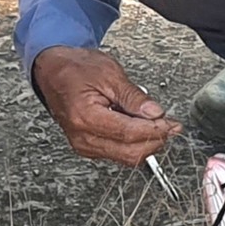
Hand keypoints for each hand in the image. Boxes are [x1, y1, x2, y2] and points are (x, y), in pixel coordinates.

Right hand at [32, 46, 178, 166]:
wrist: (52, 70)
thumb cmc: (74, 68)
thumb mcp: (109, 73)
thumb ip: (134, 96)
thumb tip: (155, 113)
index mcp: (85, 117)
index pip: (129, 133)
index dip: (155, 130)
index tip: (171, 123)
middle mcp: (82, 137)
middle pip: (130, 153)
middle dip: (154, 140)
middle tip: (170, 125)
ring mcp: (84, 145)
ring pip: (125, 157)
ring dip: (145, 143)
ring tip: (155, 123)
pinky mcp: (88, 147)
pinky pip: (117, 153)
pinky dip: (133, 143)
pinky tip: (140, 127)